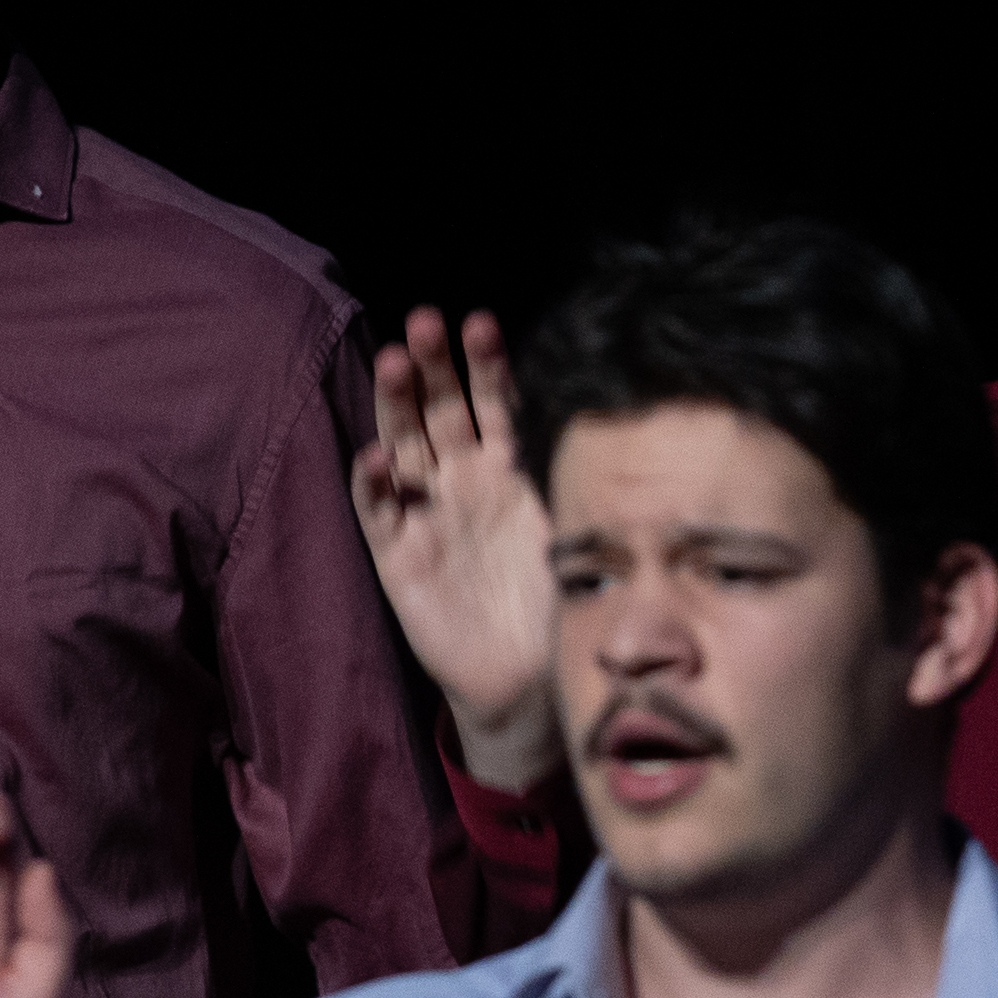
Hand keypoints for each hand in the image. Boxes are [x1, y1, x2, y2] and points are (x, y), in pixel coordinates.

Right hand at [351, 306, 554, 780]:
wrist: (527, 676)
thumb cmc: (558, 600)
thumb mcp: (573, 527)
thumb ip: (577, 477)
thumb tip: (623, 412)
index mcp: (508, 469)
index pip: (494, 404)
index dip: (486, 366)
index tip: (482, 323)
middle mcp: (463, 481)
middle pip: (442, 411)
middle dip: (434, 366)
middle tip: (425, 322)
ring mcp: (427, 512)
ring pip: (405, 446)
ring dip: (396, 405)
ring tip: (393, 362)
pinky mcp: (398, 554)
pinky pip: (379, 512)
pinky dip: (374, 484)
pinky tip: (375, 457)